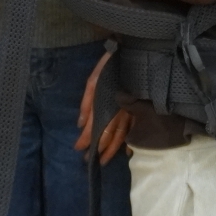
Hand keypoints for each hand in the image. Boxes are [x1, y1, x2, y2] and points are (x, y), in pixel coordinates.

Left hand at [74, 50, 131, 164]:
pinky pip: (133, 129)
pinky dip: (129, 140)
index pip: (94, 129)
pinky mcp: (137, 108)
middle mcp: (118, 112)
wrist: (131, 54)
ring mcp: (129, 111)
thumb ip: (87, 103)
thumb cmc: (108, 67)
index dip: (85, 140)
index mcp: (105, 105)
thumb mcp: (92, 81)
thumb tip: (81, 125)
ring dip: (113, 149)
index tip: (78, 149)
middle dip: (98, 150)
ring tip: (105, 160)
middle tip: (89, 161)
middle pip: (108, 136)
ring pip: (122, 136)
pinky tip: (126, 149)